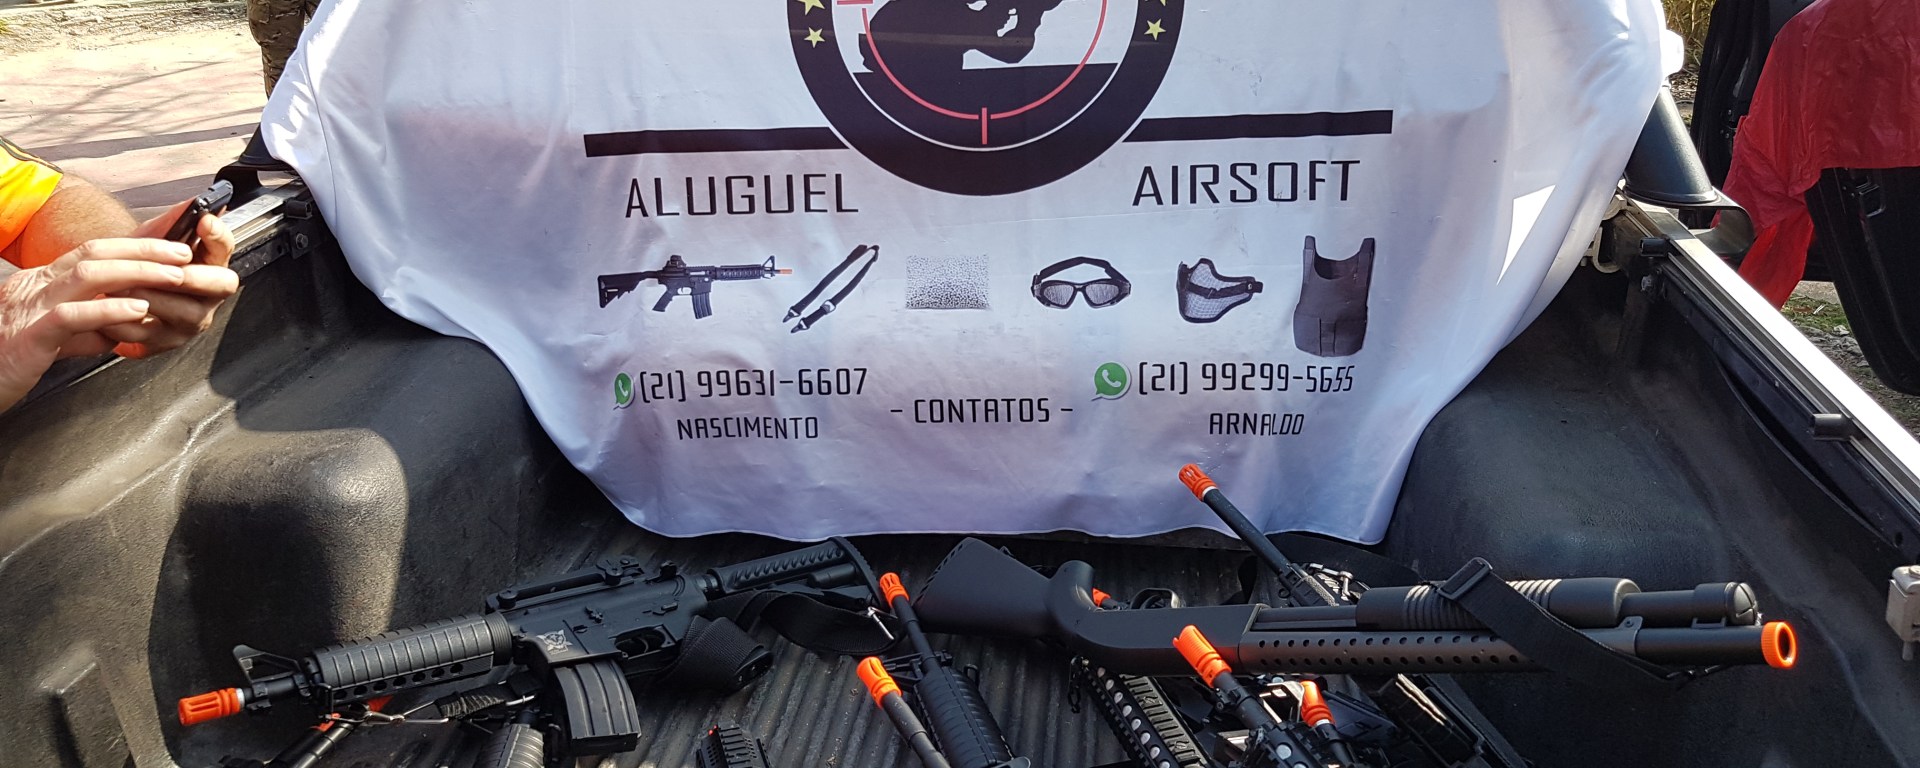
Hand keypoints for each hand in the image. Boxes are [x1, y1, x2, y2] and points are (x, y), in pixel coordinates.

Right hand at [0, 238, 193, 410]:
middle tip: (183, 253)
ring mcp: (30, 308)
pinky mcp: (28, 337)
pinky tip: (138, 309)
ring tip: (173, 276)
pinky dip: (108, 309)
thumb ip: (83, 331)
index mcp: (41, 284)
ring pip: (86, 275)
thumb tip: (115, 330)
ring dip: (136, 272)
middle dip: (143, 250)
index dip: (134, 247)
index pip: (91, 253)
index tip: (171, 249)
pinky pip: (71, 316)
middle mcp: (35, 287)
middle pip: (93, 253)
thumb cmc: (6, 361)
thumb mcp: (53, 339)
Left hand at [104, 198, 238, 358]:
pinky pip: (149, 333)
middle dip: (193, 275)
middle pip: (219, 285)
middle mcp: (206, 297)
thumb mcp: (150, 243)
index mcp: (208, 267)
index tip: (205, 222)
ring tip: (121, 285)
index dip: (218, 237)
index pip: (226, 249)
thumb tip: (193, 201)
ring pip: (184, 312)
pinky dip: (125, 319)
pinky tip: (108, 308)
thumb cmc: (135, 270)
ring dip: (152, 296)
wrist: (108, 302)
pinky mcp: (163, 342)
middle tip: (169, 268)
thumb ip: (171, 222)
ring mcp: (188, 322)